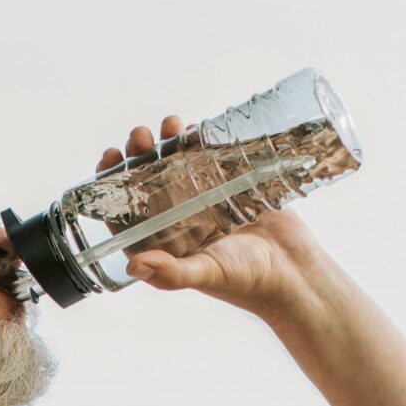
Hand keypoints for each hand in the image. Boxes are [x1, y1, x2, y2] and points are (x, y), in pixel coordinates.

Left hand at [97, 113, 333, 316]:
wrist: (295, 270)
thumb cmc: (248, 280)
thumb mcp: (207, 275)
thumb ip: (171, 273)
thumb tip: (133, 266)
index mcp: (163, 242)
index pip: (127, 210)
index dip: (112, 185)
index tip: (109, 158)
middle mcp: (178, 220)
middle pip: (148, 181)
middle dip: (139, 156)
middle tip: (141, 136)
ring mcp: (203, 200)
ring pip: (176, 164)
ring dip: (167, 142)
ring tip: (171, 125)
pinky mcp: (229, 185)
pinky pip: (207, 157)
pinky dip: (199, 141)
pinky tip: (194, 128)